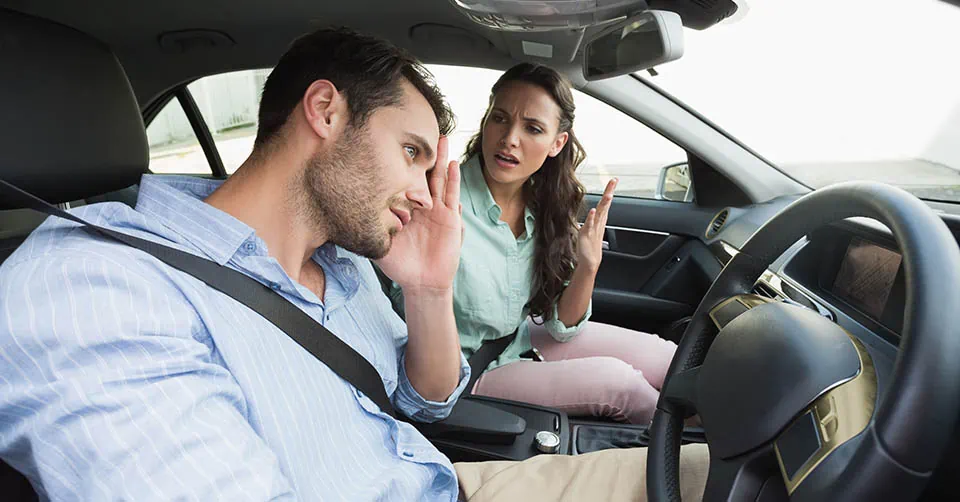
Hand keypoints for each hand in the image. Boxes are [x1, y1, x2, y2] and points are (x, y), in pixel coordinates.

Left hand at [375, 136, 462, 293]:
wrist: (421, 282)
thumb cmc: (400, 265)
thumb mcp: (379, 243)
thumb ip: (369, 228)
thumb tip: (347, 214)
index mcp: (404, 209)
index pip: (400, 181)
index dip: (396, 164)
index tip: (388, 141)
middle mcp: (421, 206)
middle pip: (421, 174)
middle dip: (421, 154)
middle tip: (418, 128)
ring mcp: (437, 211)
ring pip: (438, 179)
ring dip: (441, 159)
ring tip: (441, 138)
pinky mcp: (450, 219)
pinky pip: (452, 196)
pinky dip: (453, 180)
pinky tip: (453, 164)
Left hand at [577, 178, 616, 272]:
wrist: (589, 261)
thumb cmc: (590, 247)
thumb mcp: (592, 229)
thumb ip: (593, 220)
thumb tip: (594, 212)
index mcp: (599, 220)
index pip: (606, 203)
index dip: (610, 191)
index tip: (613, 181)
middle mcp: (598, 223)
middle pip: (605, 205)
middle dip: (609, 192)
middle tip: (614, 181)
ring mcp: (593, 228)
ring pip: (600, 213)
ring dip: (604, 204)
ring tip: (608, 194)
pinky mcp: (587, 235)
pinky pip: (590, 225)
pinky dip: (592, 217)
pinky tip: (593, 211)